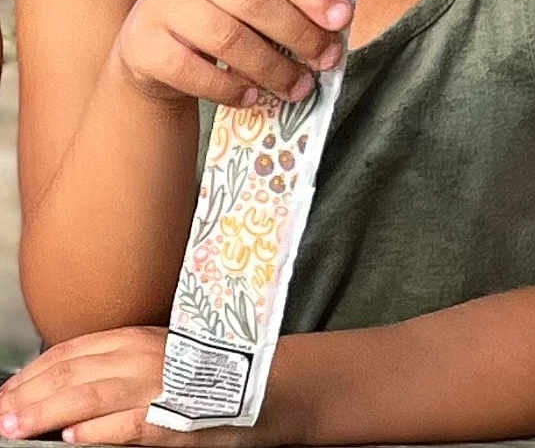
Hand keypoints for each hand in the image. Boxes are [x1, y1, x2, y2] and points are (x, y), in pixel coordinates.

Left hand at [0, 326, 281, 445]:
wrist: (266, 388)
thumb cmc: (210, 377)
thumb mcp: (161, 357)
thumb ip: (120, 365)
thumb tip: (68, 384)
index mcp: (141, 339)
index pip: (74, 351)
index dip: (35, 371)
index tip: (8, 390)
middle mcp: (147, 356)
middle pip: (75, 370)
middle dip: (29, 393)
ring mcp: (161, 387)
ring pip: (93, 394)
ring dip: (48, 412)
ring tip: (15, 426)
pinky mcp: (175, 420)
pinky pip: (129, 425)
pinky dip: (99, 431)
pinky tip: (74, 439)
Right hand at [116, 0, 352, 108]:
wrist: (155, 45)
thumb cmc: (222, 11)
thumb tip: (339, 16)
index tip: (343, 19)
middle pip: (254, 0)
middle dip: (299, 34)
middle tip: (326, 60)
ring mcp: (162, 2)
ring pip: (228, 38)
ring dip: (272, 68)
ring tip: (299, 87)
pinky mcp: (143, 43)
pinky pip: (194, 71)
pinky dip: (230, 88)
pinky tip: (254, 97)